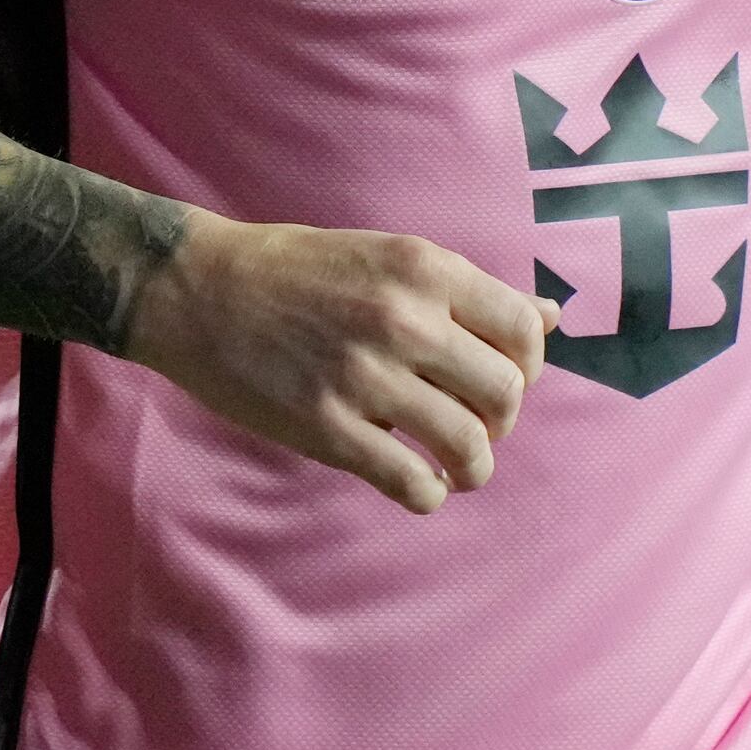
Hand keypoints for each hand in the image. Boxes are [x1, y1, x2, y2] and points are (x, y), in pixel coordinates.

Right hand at [124, 215, 547, 513]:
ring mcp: (366, 378)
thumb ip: (468, 291)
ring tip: (459, 466)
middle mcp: (404, 321)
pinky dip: (427, 494)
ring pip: (466, 446)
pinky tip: (417, 483)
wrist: (198, 290)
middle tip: (478, 423)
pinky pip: (410, 482)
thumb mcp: (389, 255)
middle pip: (505, 393)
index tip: (504, 378)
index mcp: (424, 269)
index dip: (527, 365)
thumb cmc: (296, 269)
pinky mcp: (328, 429)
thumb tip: (551, 315)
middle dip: (502, 419)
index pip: (523, 330)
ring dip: (473, 466)